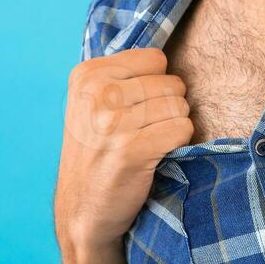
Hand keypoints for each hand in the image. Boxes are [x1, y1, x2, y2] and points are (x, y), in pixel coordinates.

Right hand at [54, 47, 192, 256]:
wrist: (83, 211)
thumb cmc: (97, 153)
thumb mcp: (93, 103)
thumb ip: (123, 73)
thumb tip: (169, 52)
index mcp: (87, 75)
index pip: (155, 58)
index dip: (156, 84)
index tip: (135, 109)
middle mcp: (96, 93)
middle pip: (171, 82)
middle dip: (168, 108)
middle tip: (143, 133)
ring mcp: (111, 122)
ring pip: (180, 106)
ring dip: (173, 128)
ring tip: (148, 144)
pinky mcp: (131, 150)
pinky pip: (182, 130)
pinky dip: (177, 145)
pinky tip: (155, 157)